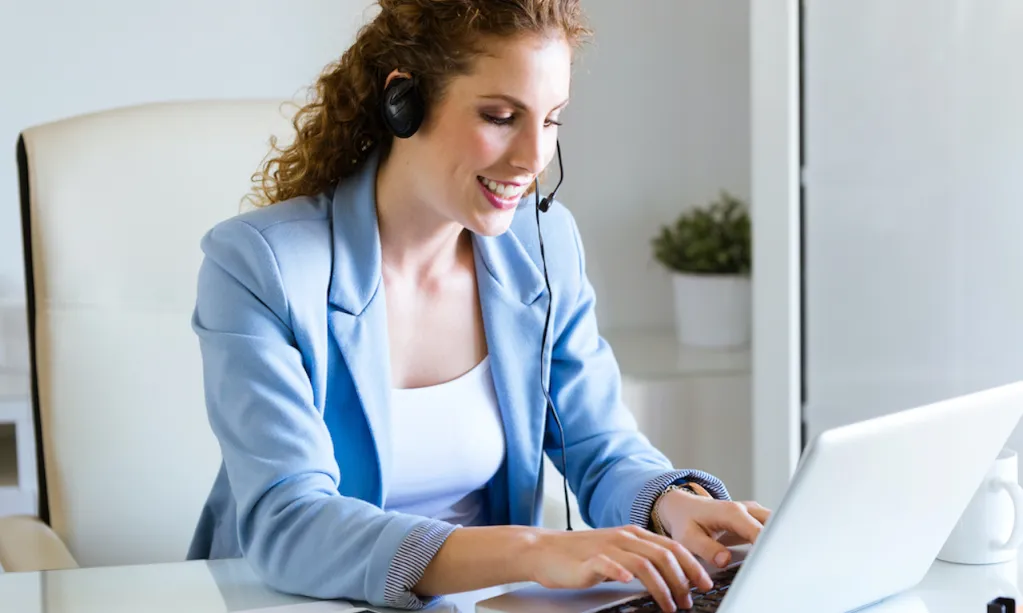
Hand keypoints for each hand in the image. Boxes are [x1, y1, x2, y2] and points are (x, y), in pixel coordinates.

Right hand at [524, 526, 713, 611]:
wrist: (545, 550)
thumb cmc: (581, 556)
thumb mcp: (617, 553)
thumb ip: (641, 559)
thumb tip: (672, 578)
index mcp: (633, 534)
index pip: (672, 547)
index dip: (692, 566)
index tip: (705, 584)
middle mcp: (624, 537)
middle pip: (664, 555)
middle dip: (683, 579)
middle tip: (690, 600)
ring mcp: (607, 547)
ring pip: (644, 562)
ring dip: (662, 586)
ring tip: (670, 604)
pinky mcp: (588, 560)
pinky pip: (608, 564)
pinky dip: (621, 572)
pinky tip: (629, 582)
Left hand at [656, 489, 771, 569]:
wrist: (683, 507)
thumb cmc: (685, 521)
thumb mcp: (688, 538)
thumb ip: (707, 549)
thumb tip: (725, 560)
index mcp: (733, 513)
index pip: (760, 532)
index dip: (768, 550)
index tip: (772, 566)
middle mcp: (746, 510)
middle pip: (776, 525)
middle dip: (782, 544)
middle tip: (782, 566)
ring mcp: (753, 512)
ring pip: (778, 524)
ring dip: (781, 542)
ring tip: (780, 563)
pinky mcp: (755, 519)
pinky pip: (773, 528)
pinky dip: (776, 540)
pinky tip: (775, 557)